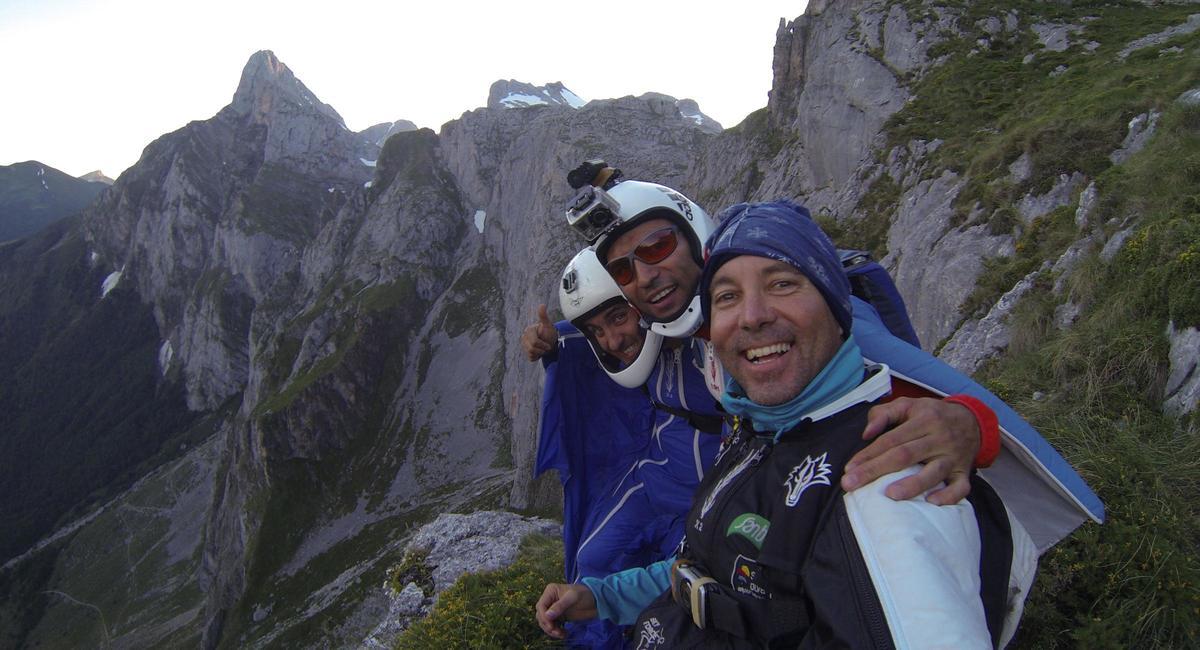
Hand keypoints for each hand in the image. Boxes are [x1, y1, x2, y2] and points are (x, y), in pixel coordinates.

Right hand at [520, 304, 556, 361]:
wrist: (551, 341)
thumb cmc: (549, 332)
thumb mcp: (548, 325)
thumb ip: (543, 316)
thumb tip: (542, 305)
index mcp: (528, 331)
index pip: (535, 342)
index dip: (543, 345)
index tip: (549, 344)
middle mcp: (524, 337)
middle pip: (532, 349)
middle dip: (542, 349)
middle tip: (547, 346)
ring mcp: (524, 345)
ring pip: (531, 354)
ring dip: (540, 353)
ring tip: (543, 348)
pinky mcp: (526, 352)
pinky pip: (531, 358)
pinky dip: (537, 357)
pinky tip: (540, 352)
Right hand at [535, 583, 596, 638]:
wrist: (595, 600)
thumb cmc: (584, 594)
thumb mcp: (572, 598)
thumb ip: (560, 606)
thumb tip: (547, 615)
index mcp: (551, 591)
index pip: (541, 606)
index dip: (544, 617)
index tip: (551, 626)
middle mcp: (550, 599)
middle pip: (541, 615)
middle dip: (547, 625)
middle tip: (556, 632)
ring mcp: (553, 609)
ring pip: (545, 622)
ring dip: (551, 630)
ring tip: (561, 634)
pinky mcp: (559, 616)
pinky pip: (552, 625)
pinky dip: (555, 631)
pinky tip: (563, 634)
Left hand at [841, 397, 979, 504]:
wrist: (973, 420)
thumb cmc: (932, 414)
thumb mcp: (909, 404)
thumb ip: (884, 413)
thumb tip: (866, 433)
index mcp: (923, 420)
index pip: (891, 439)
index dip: (869, 454)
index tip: (849, 469)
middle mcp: (939, 438)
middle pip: (905, 456)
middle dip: (876, 470)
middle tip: (851, 484)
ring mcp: (953, 457)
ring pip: (933, 473)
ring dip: (912, 485)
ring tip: (890, 495)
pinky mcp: (965, 471)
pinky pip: (961, 487)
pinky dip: (949, 496)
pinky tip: (931, 503)